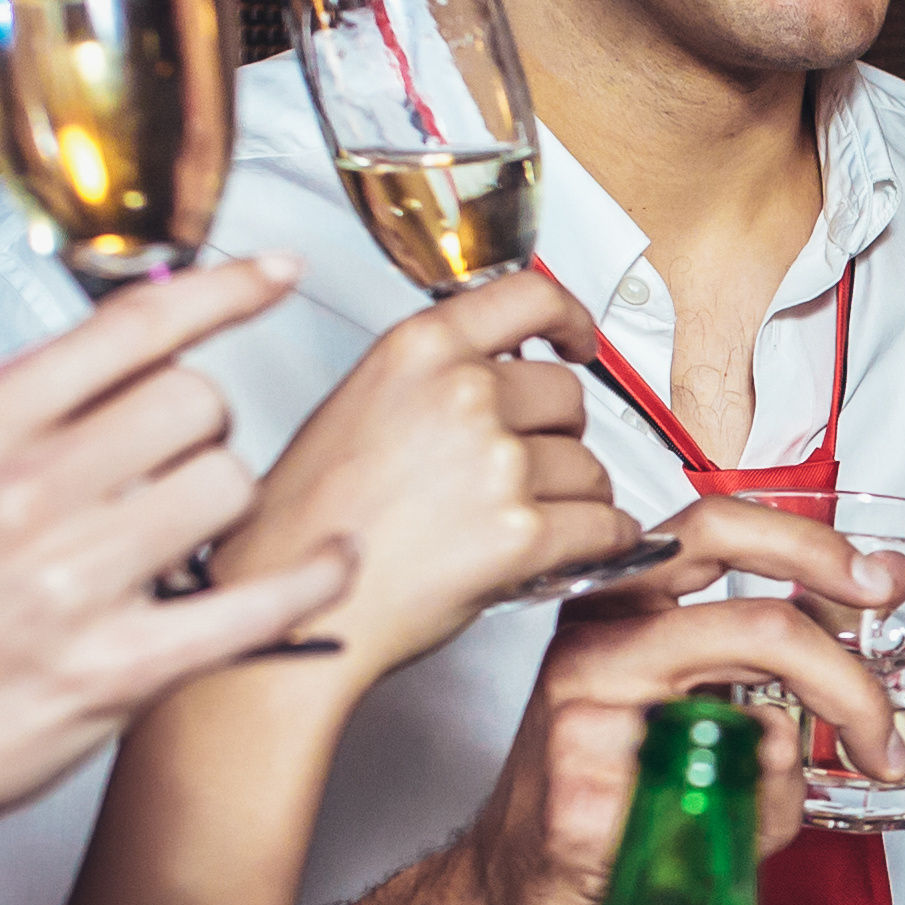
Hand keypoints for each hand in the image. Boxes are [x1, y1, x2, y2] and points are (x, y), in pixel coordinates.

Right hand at [0, 259, 339, 870]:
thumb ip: (9, 420)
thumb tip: (106, 365)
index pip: (127, 326)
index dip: (221, 291)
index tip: (272, 276)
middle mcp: (22, 490)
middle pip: (194, 401)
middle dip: (204, 432)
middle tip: (176, 472)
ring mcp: (71, 579)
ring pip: (228, 486)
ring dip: (226, 511)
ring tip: (185, 542)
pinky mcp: (118, 667)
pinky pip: (257, 600)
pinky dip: (310, 581)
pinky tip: (326, 568)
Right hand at [210, 266, 633, 673]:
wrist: (299, 607)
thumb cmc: (312, 523)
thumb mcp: (358, 408)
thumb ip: (431, 380)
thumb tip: (496, 380)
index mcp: (419, 351)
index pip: (530, 298)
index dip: (571, 321)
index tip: (581, 340)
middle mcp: (463, 395)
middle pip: (567, 396)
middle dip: (557, 435)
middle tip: (525, 470)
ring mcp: (497, 463)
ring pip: (589, 468)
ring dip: (573, 497)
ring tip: (520, 522)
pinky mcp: (524, 533)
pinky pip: (604, 526)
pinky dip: (602, 542)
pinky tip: (570, 549)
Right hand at [454, 505, 904, 904]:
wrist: (513, 902)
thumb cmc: (604, 802)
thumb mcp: (687, 710)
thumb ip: (765, 667)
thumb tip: (863, 635)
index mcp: (621, 609)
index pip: (718, 529)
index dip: (813, 545)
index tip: (881, 582)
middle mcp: (596, 645)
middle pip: (757, 622)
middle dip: (849, 676)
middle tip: (884, 727)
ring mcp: (585, 718)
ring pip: (754, 714)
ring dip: (815, 755)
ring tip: (831, 781)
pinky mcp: (589, 797)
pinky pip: (721, 797)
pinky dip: (762, 819)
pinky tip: (732, 836)